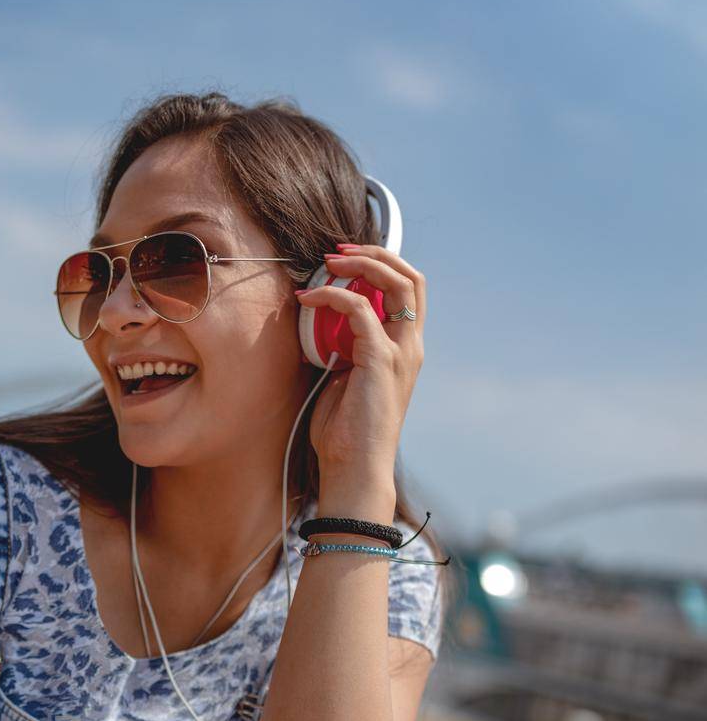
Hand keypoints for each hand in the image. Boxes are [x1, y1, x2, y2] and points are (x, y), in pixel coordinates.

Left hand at [295, 244, 425, 485]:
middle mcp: (410, 346)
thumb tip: (318, 323)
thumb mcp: (344, 380)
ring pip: (396, 283)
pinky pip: (360, 309)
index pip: (408, 291)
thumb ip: (342, 348)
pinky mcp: (381, 360)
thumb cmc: (345, 433)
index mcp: (405, 350)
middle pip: (411, 277)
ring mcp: (400, 352)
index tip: (343, 261)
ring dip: (360, 264)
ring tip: (327, 263)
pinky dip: (334, 297)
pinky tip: (309, 300)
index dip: (381, 265)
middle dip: (375, 253)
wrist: (354, 469)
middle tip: (338, 251)